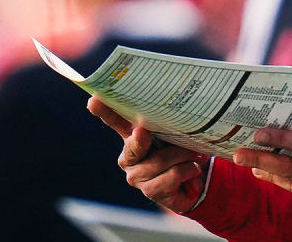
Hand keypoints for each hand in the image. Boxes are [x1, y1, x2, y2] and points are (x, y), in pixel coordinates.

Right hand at [88, 96, 209, 213]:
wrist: (197, 181)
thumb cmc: (184, 151)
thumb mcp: (179, 134)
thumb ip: (172, 124)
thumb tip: (178, 109)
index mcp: (133, 136)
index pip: (116, 121)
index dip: (105, 111)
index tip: (94, 100)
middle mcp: (130, 156)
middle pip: (134, 145)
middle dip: (141, 139)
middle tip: (144, 132)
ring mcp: (137, 176)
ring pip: (161, 160)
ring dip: (183, 155)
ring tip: (195, 154)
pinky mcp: (150, 191)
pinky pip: (171, 176)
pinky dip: (188, 170)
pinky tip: (192, 169)